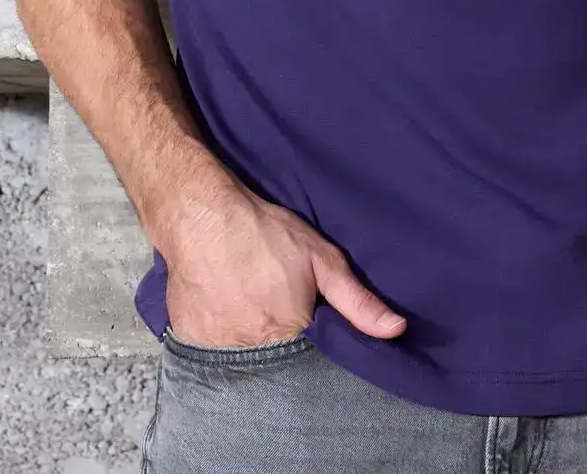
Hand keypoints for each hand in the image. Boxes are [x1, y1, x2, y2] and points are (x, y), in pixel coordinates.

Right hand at [158, 163, 407, 347]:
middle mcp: (252, 353)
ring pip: (242, 364)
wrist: (202, 216)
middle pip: (274, 371)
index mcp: (290, 337)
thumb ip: (358, 301)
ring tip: (250, 315)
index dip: (313, 357)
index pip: (309, 370)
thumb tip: (396, 330)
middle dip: (280, 353)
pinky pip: (210, 355)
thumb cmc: (265, 234)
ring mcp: (217, 351)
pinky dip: (220, 341)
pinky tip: (225, 315)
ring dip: (249, 347)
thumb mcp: (321, 259)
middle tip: (277, 321)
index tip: (312, 340)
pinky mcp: (190, 342)